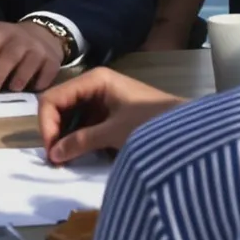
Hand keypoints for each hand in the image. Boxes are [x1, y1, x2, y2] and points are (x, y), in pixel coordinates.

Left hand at [0, 21, 66, 94]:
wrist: (42, 35)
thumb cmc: (9, 44)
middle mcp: (19, 38)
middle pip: (7, 57)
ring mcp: (38, 49)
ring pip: (28, 65)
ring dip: (18, 79)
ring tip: (10, 91)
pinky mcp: (52, 61)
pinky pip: (45, 75)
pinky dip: (37, 84)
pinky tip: (30, 91)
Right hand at [36, 68, 182, 163]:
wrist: (192, 131)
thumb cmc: (152, 124)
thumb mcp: (115, 133)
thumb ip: (82, 142)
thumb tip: (53, 155)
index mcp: (94, 80)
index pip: (53, 97)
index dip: (47, 124)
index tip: (51, 152)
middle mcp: (95, 84)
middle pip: (60, 104)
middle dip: (55, 130)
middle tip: (55, 159)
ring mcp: (103, 98)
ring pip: (72, 115)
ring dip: (66, 136)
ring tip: (65, 160)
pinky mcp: (112, 113)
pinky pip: (86, 123)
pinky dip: (80, 138)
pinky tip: (81, 153)